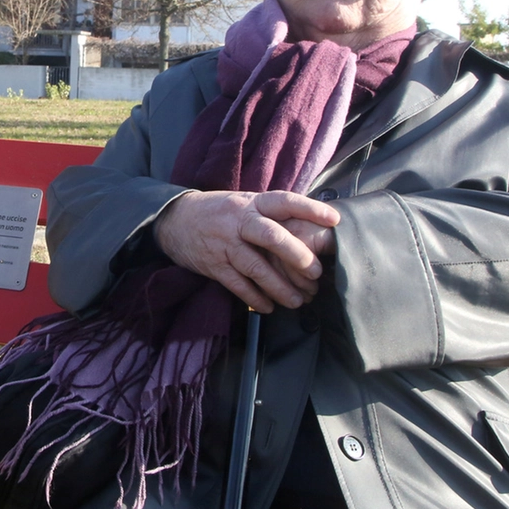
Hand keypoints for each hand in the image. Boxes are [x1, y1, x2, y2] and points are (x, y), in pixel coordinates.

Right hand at [153, 190, 339, 311]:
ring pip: (256, 267)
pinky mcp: (213, 264)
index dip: (309, 209)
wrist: (173, 220)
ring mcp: (225, 244)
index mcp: (251, 203)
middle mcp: (238, 221)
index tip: (334, 220)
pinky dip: (255, 297)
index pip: (284, 201)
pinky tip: (269, 307)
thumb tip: (310, 226)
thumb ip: (270, 213)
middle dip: (296, 255)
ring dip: (279, 287)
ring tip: (298, 301)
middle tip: (316, 273)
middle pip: (271, 236)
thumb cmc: (218, 212)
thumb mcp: (244, 202)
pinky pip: (237, 285)